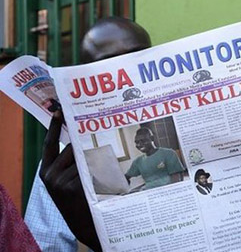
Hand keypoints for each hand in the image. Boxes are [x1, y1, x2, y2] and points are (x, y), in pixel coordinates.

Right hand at [39, 110, 101, 251]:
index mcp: (45, 171)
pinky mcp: (72, 187)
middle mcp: (49, 175)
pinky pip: (89, 170)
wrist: (83, 222)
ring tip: (100, 172)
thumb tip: (80, 140)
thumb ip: (68, 163)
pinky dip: (98, 172)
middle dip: (84, 147)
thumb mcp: (65, 179)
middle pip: (71, 149)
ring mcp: (60, 182)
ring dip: (94, 162)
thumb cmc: (78, 197)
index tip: (59, 110)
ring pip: (82, 159)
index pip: (50, 143)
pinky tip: (102, 180)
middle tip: (96, 143)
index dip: (55, 126)